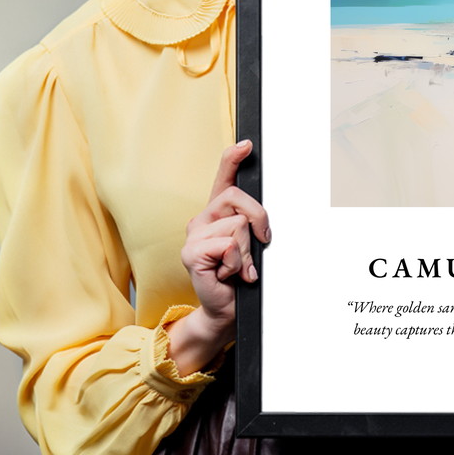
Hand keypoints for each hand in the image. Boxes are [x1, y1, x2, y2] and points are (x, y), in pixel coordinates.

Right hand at [166, 140, 270, 374]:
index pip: (223, 178)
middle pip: (238, 198)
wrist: (226, 309)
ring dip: (247, 251)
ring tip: (238, 267)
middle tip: (260, 243)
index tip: (247, 144)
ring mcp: (194, 235)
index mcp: (217, 213)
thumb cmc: (240, 276)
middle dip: (259, 220)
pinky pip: (228, 245)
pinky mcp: (191, 253)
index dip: (233, 158)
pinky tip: (228, 274)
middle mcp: (202, 219)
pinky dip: (237, 263)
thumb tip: (262, 217)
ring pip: (237, 225)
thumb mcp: (251, 244)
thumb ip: (252, 224)